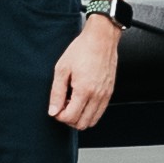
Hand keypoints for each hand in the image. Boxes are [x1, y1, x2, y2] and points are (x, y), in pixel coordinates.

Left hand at [50, 14, 118, 128]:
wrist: (101, 39)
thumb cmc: (82, 49)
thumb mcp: (62, 69)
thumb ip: (56, 92)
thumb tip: (53, 111)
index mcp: (84, 90)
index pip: (70, 118)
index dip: (59, 116)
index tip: (56, 107)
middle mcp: (97, 95)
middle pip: (82, 124)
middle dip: (69, 119)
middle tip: (63, 105)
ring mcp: (105, 95)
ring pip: (92, 121)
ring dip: (80, 116)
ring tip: (73, 102)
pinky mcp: (110, 92)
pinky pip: (100, 112)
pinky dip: (90, 112)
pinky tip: (82, 99)